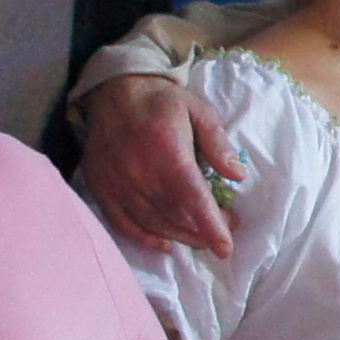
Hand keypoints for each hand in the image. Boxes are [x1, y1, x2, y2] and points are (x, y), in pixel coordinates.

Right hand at [77, 72, 240, 258]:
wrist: (114, 91)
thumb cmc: (162, 102)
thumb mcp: (199, 111)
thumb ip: (218, 143)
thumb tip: (237, 175)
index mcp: (168, 151)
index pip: (193, 198)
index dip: (211, 226)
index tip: (225, 248)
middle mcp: (140, 172)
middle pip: (175, 215)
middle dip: (202, 231)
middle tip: (223, 231)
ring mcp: (117, 183)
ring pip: (152, 223)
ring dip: (179, 236)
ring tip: (199, 240)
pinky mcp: (101, 188)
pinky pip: (122, 223)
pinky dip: (144, 238)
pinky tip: (164, 244)